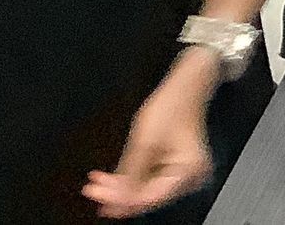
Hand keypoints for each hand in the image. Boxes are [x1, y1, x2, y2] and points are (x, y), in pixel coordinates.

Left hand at [82, 58, 215, 219]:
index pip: (151, 197)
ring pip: (147, 189)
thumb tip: (115, 198)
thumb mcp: (145, 140)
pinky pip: (151, 179)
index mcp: (188, 172)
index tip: (99, 196)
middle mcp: (190, 178)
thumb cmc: (172, 105)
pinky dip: (132, 178)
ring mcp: (184, 174)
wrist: (186, 85)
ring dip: (122, 187)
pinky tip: (114, 178)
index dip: (122, 200)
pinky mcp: (175, 167)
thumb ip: (130, 173)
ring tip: (99, 183)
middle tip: (94, 190)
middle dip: (119, 193)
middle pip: (148, 196)